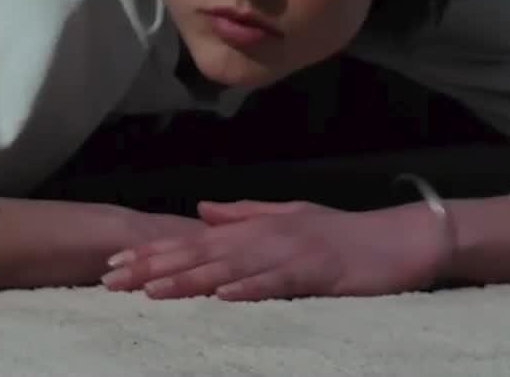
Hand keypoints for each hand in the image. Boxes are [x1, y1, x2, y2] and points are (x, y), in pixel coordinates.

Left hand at [102, 200, 448, 301]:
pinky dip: (251, 289)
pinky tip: (224, 297)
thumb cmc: (341, 233)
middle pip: (199, 253)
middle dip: (154, 267)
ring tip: (152, 290)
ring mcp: (288, 253)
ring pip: (229, 267)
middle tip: (112, 279)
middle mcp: (263, 237)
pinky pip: (278, 282)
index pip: (192, 240)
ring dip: (189, 279)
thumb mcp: (286, 217)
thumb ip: (242, 215)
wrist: (397, 238)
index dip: (151, 253)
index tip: (114, 265)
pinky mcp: (316, 272)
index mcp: (253, 228)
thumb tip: (200, 212)